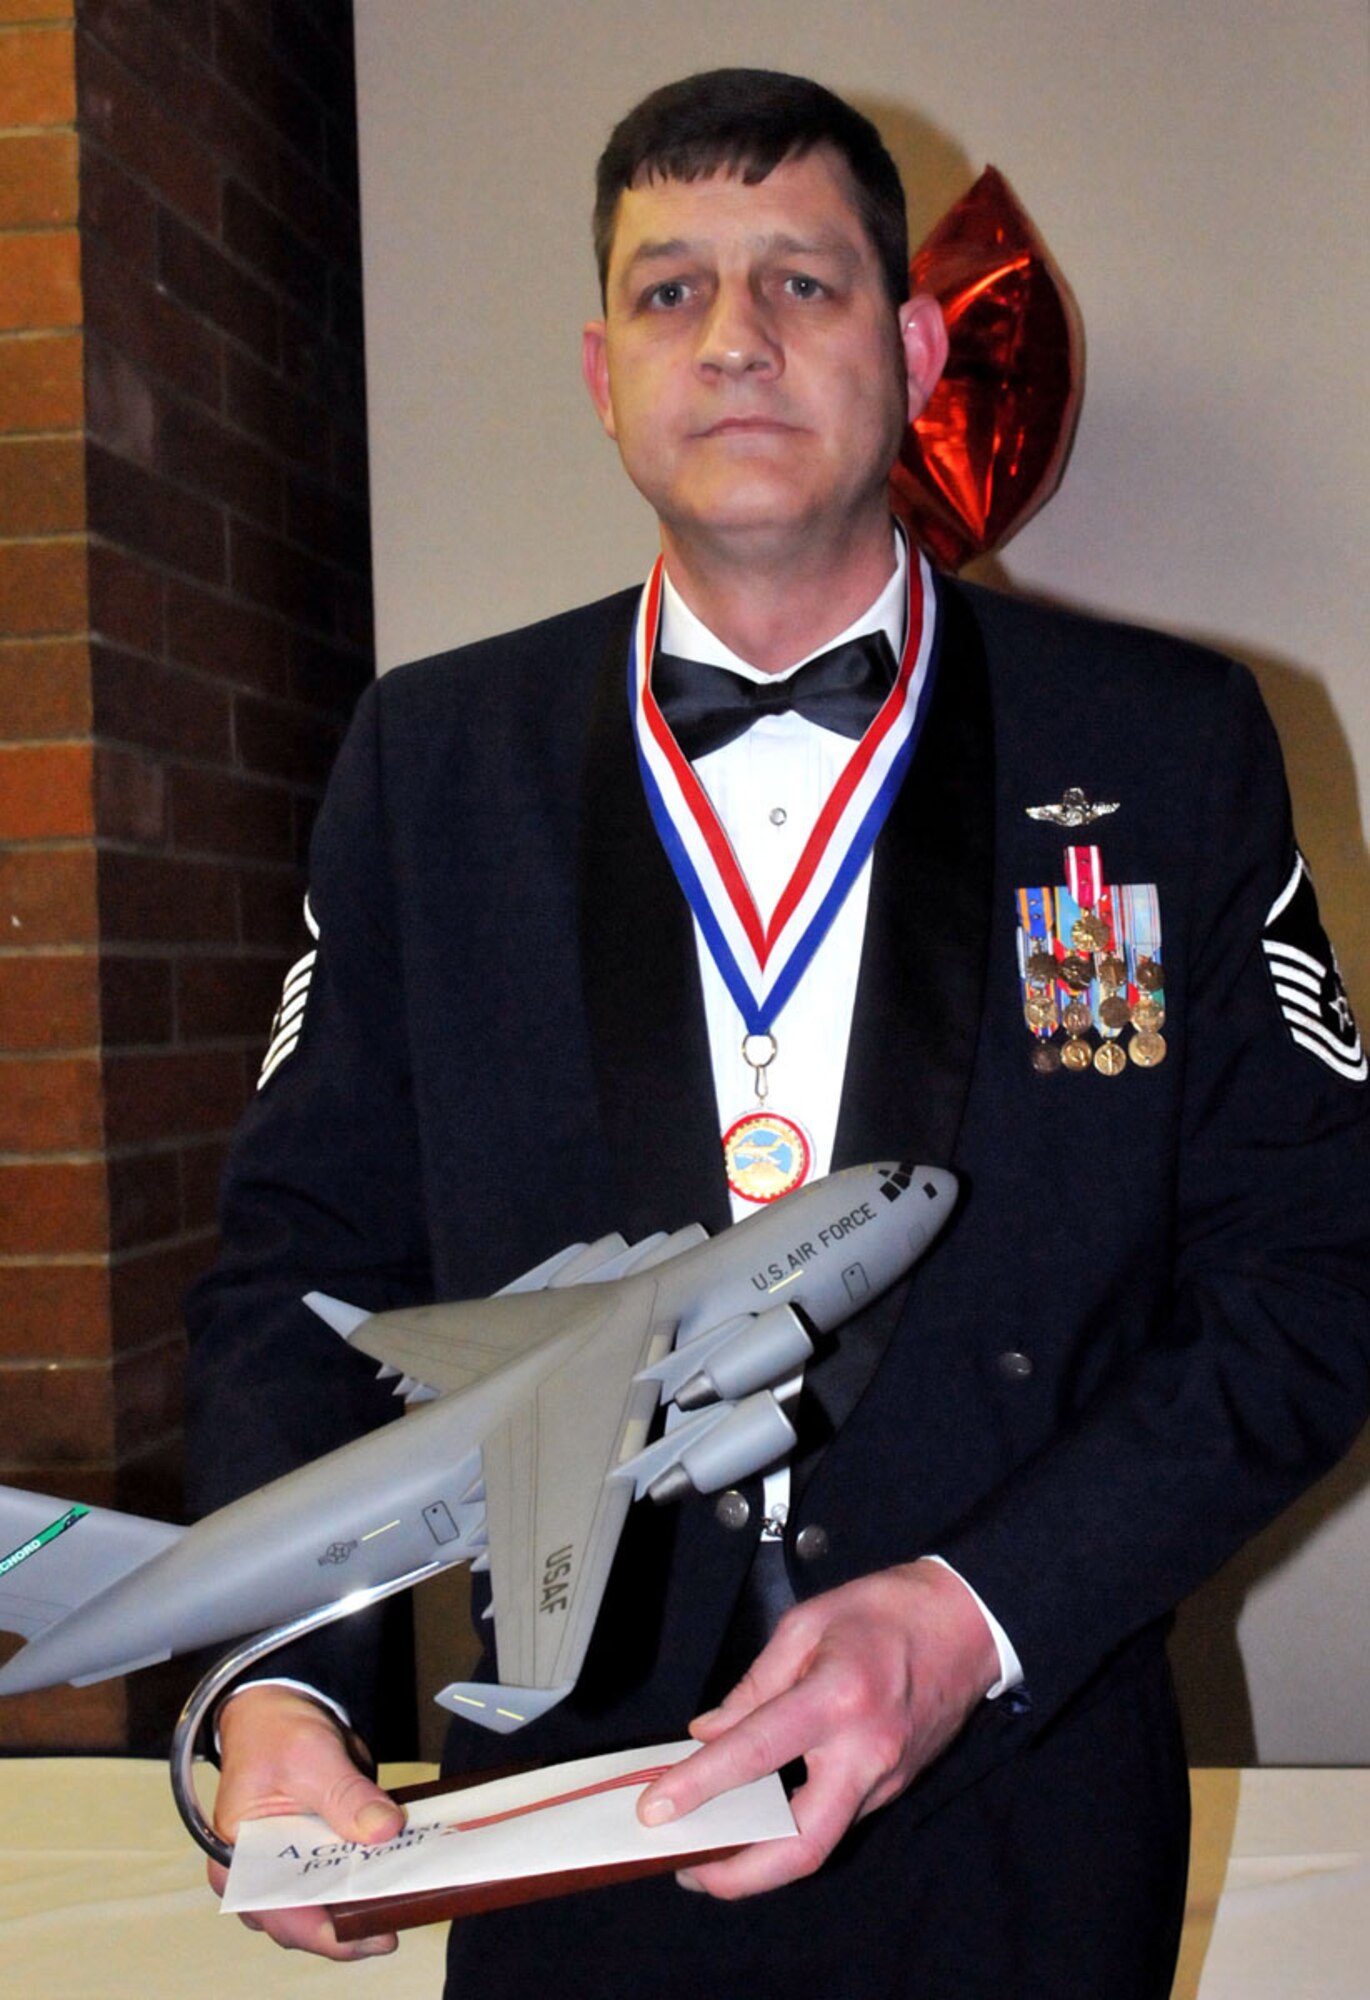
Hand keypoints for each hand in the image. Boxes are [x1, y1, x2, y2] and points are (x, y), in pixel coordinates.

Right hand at [208, 1684, 406, 1957]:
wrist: (276, 1711)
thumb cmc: (276, 1734)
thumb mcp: (310, 1757)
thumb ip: (346, 1795)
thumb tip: (385, 1830)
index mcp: (238, 1862)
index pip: (281, 1913)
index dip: (328, 1932)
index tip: (373, 1933)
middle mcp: (259, 1878)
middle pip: (307, 1920)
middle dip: (353, 1922)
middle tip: (402, 1914)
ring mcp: (289, 1872)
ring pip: (327, 1907)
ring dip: (365, 1905)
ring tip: (407, 1898)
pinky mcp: (315, 1860)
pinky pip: (342, 1882)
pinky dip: (369, 1883)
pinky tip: (400, 1879)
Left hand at [637, 1557, 998, 1899]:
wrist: (969, 1624)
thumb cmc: (887, 1611)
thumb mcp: (807, 1623)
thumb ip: (755, 1685)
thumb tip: (709, 1732)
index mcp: (837, 1699)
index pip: (755, 1754)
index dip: (699, 1785)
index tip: (655, 1809)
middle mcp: (865, 1753)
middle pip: (801, 1845)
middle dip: (739, 1874)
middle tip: (688, 1869)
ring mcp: (885, 1780)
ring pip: (819, 1843)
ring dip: (762, 1859)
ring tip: (710, 1850)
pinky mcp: (893, 1790)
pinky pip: (835, 1820)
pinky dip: (791, 1830)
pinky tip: (758, 1820)